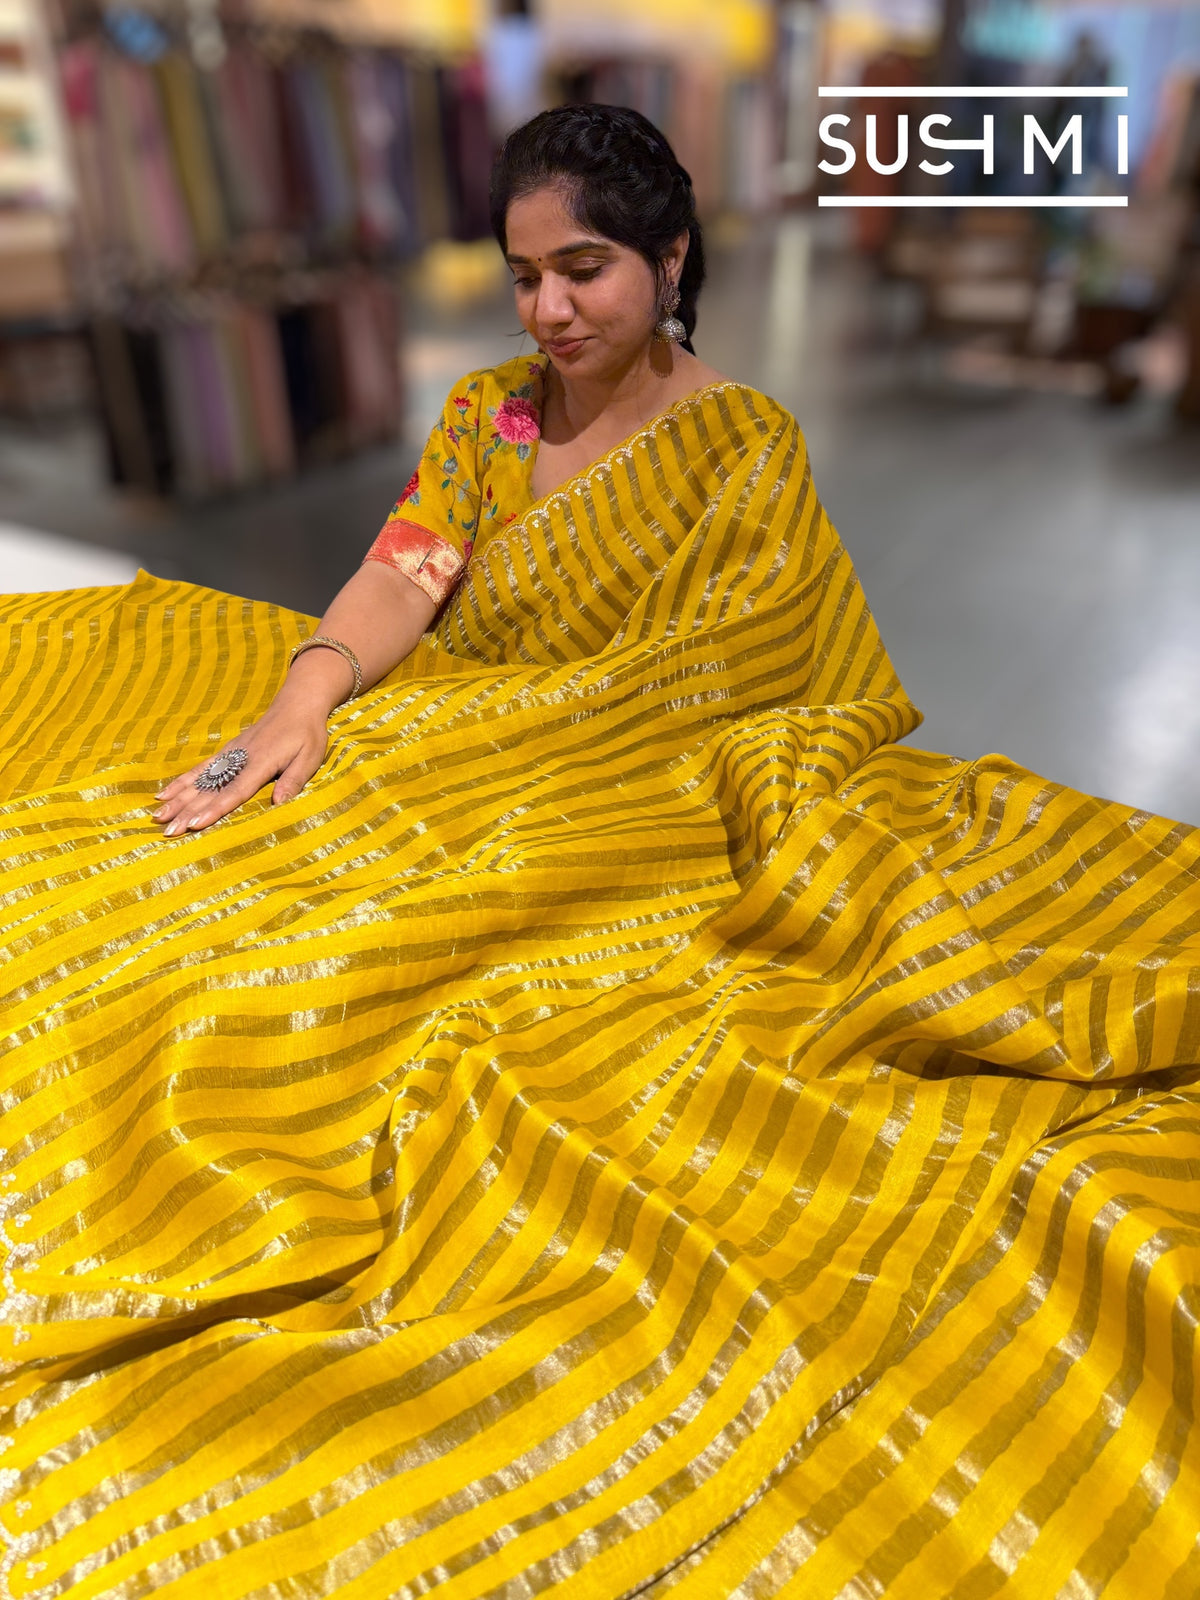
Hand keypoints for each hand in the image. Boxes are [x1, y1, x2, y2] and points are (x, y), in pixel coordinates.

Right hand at [151, 704, 328, 835]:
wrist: (296, 704)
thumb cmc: (307, 734)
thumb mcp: (310, 757)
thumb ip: (294, 780)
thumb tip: (278, 804)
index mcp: (260, 763)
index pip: (234, 791)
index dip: (214, 809)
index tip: (194, 824)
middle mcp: (239, 759)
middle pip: (210, 790)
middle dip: (186, 811)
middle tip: (167, 830)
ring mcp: (229, 755)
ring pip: (199, 780)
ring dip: (177, 800)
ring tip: (156, 816)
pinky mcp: (225, 752)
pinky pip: (199, 769)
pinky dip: (181, 782)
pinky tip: (165, 795)